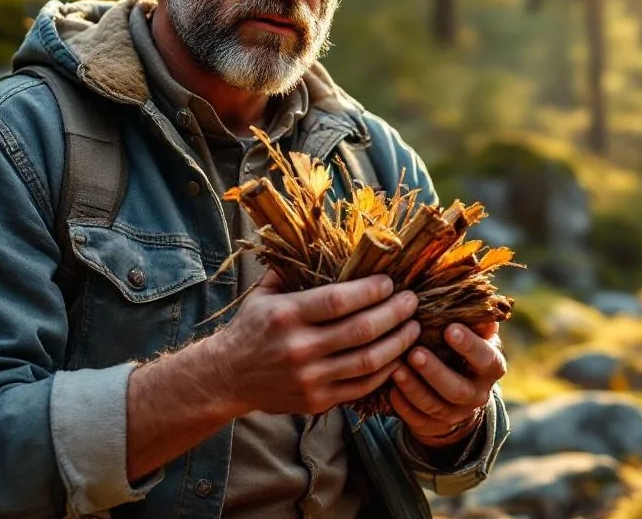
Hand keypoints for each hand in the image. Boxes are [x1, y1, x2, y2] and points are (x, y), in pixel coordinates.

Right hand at [208, 271, 420, 416]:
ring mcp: (309, 378)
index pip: (338, 300)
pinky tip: (398, 356)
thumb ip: (291, 270)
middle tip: (412, 301)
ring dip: (398, 343)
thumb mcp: (263, 294)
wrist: (227, 378)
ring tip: (414, 327)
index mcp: (286, 315)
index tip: (391, 282)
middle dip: (395, 313)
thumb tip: (323, 239)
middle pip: (361, 330)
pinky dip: (385, 372)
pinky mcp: (317, 401)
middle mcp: (299, 348)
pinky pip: (361, 387)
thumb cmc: (251, 329)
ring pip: (368, 361)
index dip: (370, 290)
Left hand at [389, 320, 505, 447]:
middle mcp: (478, 394)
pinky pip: (417, 420)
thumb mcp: (472, 332)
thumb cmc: (460, 347)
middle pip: (458, 389)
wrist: (458, 390)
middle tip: (414, 352)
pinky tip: (389, 389)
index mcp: (491, 366)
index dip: (470, 347)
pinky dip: (403, 405)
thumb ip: (472, 315)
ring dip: (414, 388)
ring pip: (435, 406)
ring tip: (395, 368)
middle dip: (435, 372)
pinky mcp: (435, 426)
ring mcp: (456, 413)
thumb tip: (470, 287)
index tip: (450, 329)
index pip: (486, 359)